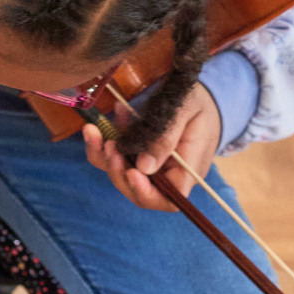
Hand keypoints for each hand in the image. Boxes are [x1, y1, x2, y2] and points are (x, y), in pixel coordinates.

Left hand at [81, 84, 223, 212]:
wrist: (193, 94)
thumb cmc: (197, 102)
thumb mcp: (186, 109)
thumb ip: (167, 136)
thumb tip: (144, 167)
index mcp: (187, 170)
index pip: (170, 198)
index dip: (146, 193)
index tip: (131, 173)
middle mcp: (167, 175)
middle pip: (138, 191)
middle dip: (119, 173)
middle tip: (110, 147)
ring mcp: (148, 167)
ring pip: (121, 176)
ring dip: (105, 159)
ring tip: (97, 134)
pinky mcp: (134, 155)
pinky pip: (114, 158)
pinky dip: (101, 145)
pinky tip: (96, 127)